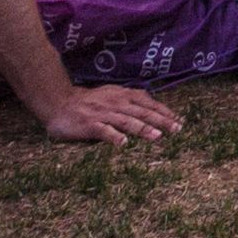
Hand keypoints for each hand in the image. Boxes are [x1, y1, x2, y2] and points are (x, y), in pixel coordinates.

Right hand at [36, 83, 181, 145]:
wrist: (59, 102)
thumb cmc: (89, 101)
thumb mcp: (112, 94)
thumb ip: (129, 100)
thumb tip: (151, 106)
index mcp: (122, 95)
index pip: (147, 102)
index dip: (163, 111)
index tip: (179, 121)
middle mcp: (115, 103)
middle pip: (141, 112)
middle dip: (160, 121)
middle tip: (176, 130)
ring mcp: (102, 113)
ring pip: (126, 121)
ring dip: (142, 128)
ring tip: (156, 136)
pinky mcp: (89, 124)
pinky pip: (103, 130)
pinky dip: (113, 136)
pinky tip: (123, 143)